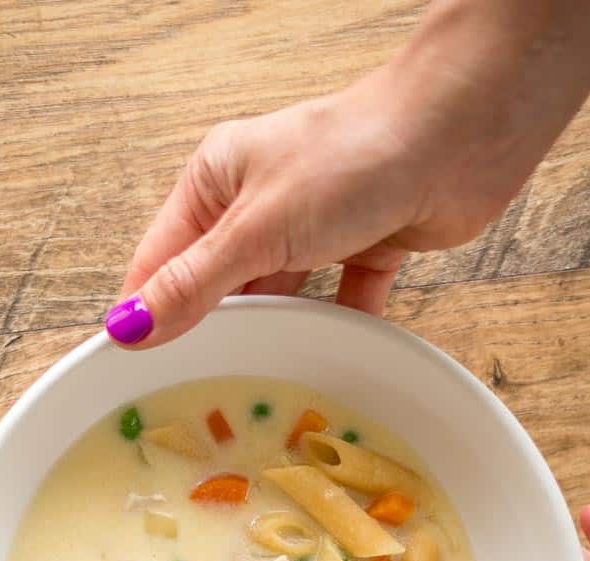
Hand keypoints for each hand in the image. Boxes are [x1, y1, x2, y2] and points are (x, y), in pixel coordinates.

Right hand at [105, 1, 589, 350]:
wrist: (460, 135)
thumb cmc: (350, 159)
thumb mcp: (256, 228)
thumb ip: (194, 284)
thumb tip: (129, 327)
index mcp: (216, 183)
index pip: (160, 261)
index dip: (145, 314)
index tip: (132, 374)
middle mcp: (259, 203)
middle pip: (219, 286)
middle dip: (212, 333)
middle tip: (196, 397)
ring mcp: (315, 225)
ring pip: (280, 297)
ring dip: (275, 333)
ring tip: (257, 386)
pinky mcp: (366, 246)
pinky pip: (339, 301)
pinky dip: (336, 327)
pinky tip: (327, 362)